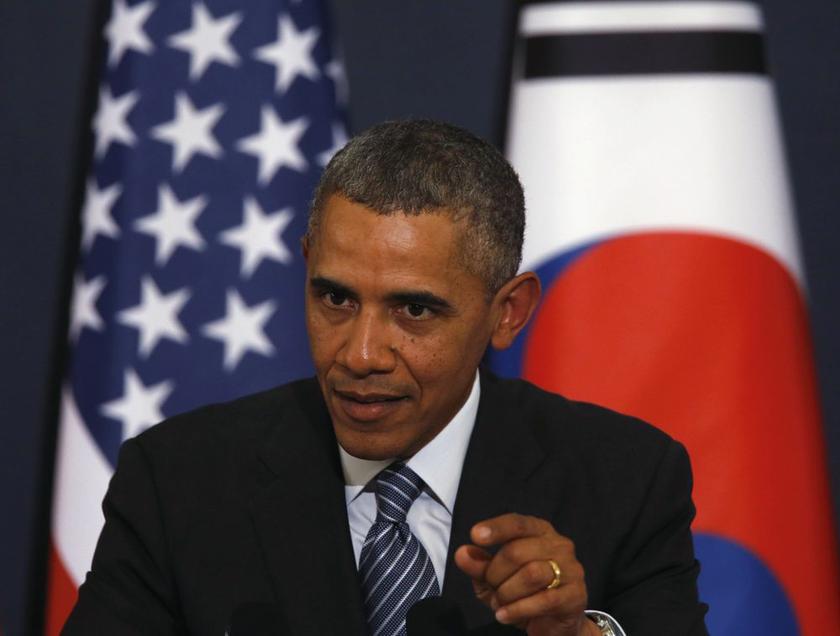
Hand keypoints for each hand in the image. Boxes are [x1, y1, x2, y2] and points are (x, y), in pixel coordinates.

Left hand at [454, 514, 597, 635]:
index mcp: (539, 531)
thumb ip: (479, 565)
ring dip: (507, 592)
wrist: (554, 624)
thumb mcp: (495, 578)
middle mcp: (559, 544)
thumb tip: (462, 553)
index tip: (475, 535)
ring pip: (531, 574)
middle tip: (491, 589)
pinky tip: (504, 615)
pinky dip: (518, 609)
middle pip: (517, 551)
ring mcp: (571, 569)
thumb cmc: (522, 592)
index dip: (496, 528)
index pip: (517, 523)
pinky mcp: (575, 595)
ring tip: (499, 603)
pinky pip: (544, 600)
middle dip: (495, 574)